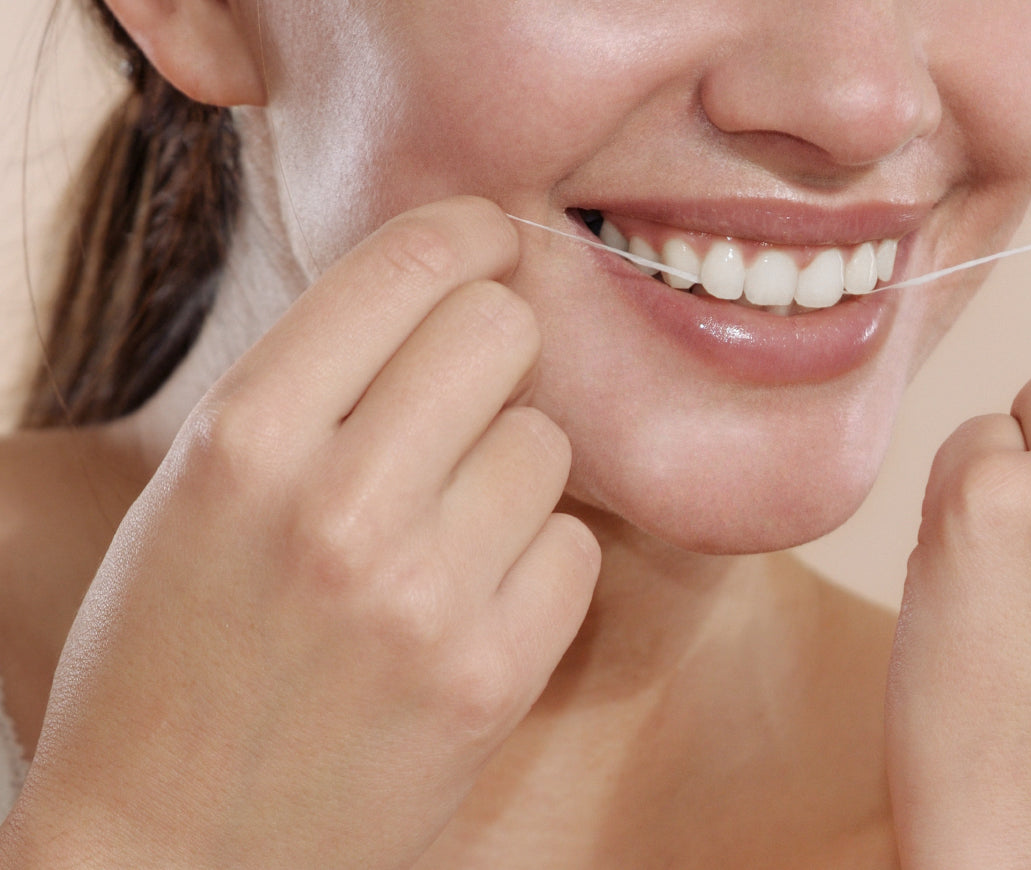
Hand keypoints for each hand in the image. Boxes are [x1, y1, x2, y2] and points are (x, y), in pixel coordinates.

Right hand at [0, 198, 599, 868]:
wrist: (175, 852)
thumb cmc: (177, 650)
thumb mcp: (198, 490)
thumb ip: (316, 383)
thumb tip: (458, 275)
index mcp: (241, 439)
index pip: (406, 266)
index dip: (467, 236)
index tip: (489, 243)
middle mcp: (336, 505)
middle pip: (502, 332)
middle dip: (493, 353)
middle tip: (460, 405)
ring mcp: (423, 596)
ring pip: (548, 443)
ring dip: (511, 471)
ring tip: (441, 533)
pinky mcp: (492, 676)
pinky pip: (576, 548)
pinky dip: (538, 563)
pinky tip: (472, 603)